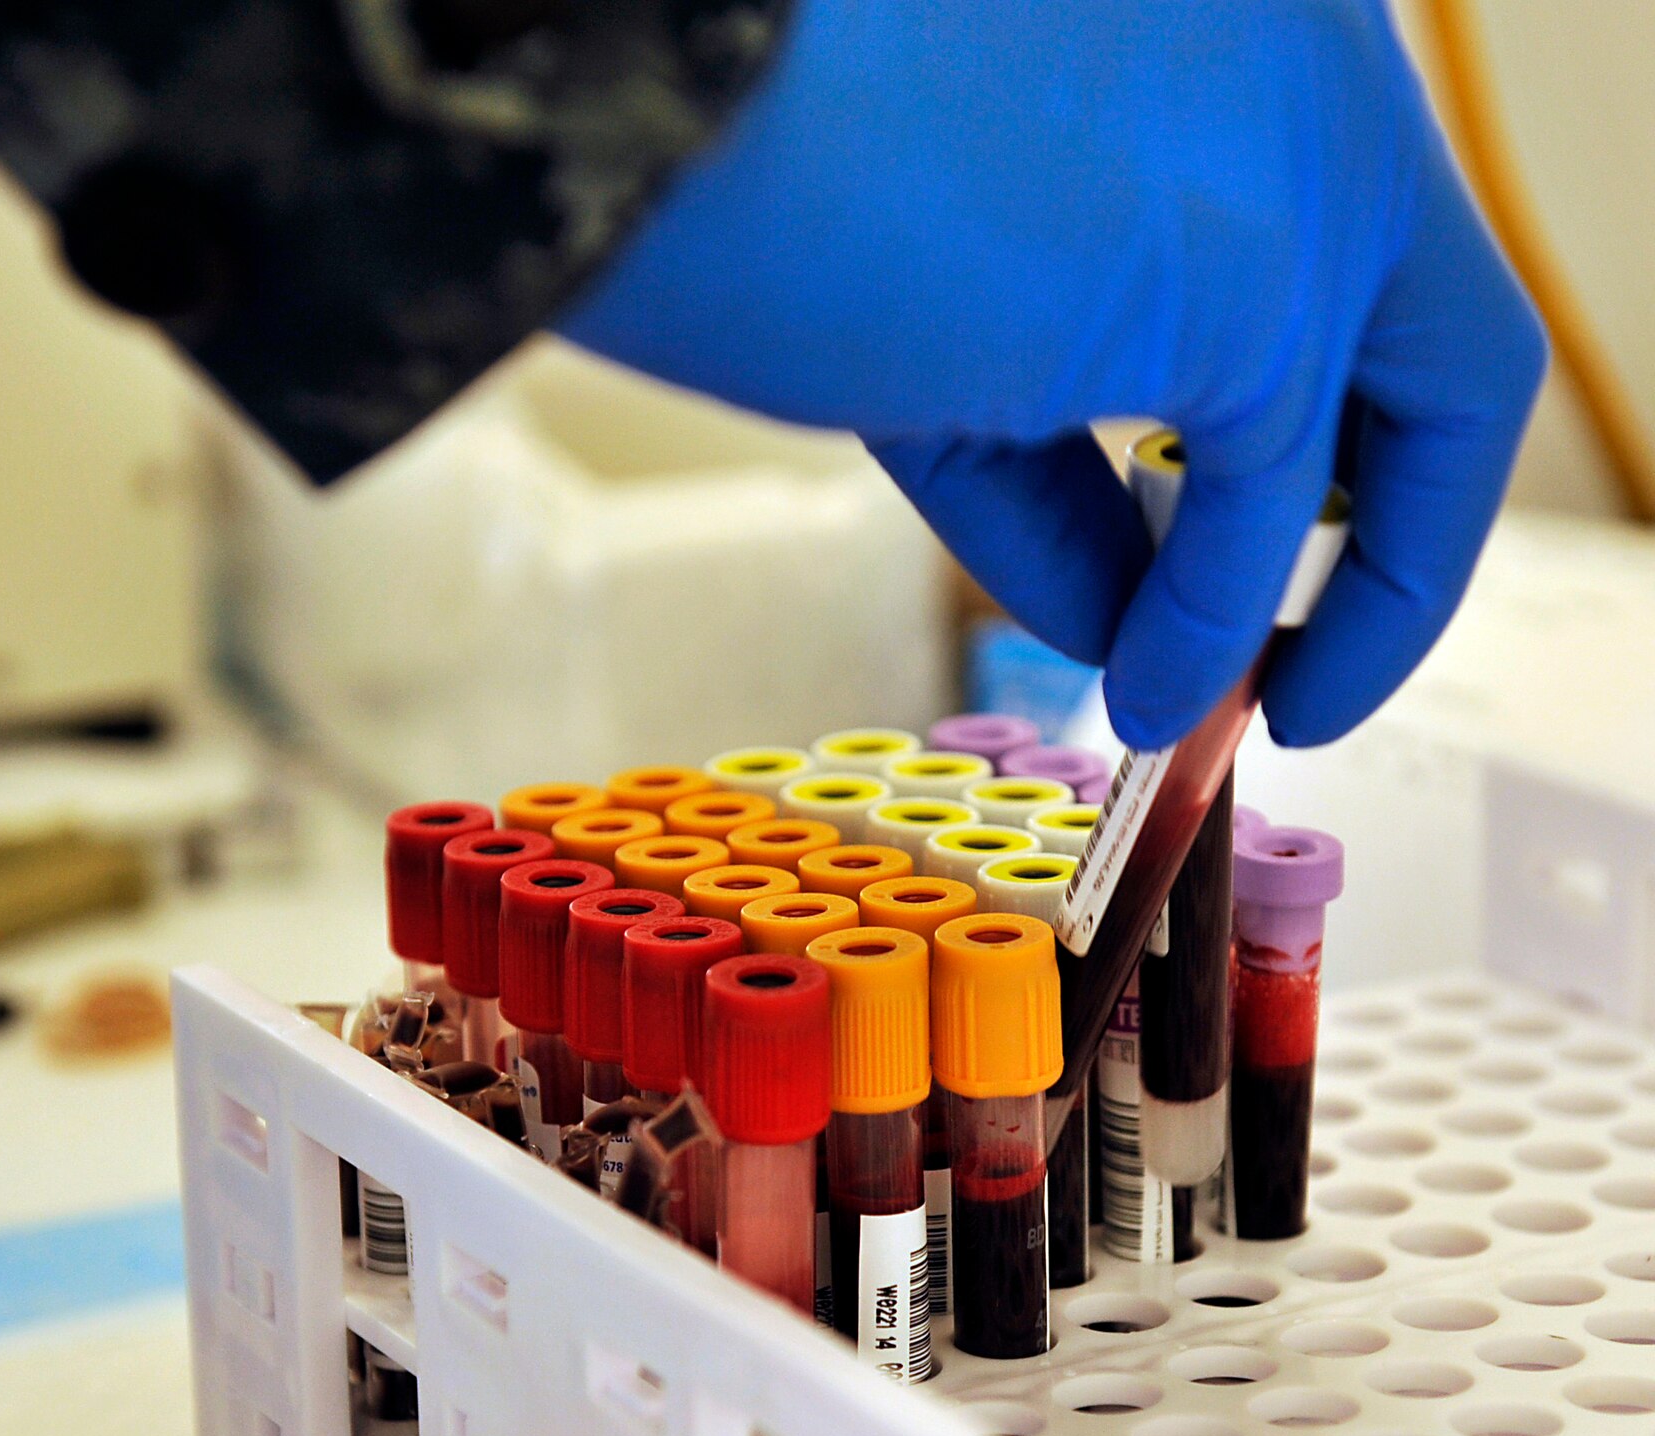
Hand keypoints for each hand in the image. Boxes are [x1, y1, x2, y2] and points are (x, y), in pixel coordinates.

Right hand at [557, 0, 1544, 747]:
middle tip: (1319, 657)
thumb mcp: (969, 324)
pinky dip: (1215, 618)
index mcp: (1233, 39)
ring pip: (1437, 408)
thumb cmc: (755, 179)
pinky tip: (1152, 691)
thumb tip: (1143, 623)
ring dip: (1359, 594)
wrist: (655, 119)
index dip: (1326, 427)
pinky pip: (1274, 499)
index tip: (1275, 548)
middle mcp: (1303, 63)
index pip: (1344, 256)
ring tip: (1244, 706)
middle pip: (1443, 325)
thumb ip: (1079, 462)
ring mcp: (1306, 151)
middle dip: (1408, 525)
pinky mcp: (1264, 267)